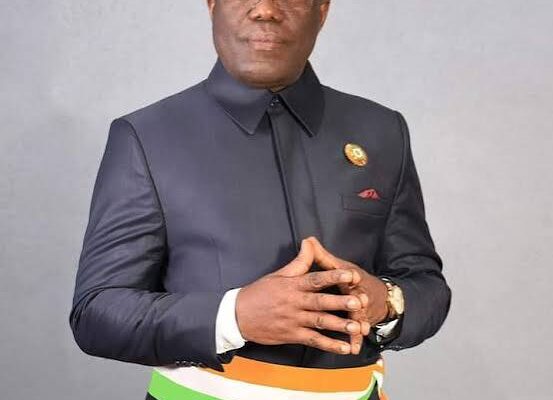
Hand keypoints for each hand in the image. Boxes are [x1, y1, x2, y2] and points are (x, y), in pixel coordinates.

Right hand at [235, 238, 369, 354]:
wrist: (237, 316)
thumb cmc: (260, 293)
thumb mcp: (278, 274)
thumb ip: (299, 262)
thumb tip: (309, 242)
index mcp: (293, 285)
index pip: (315, 279)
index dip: (333, 277)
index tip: (350, 275)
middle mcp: (295, 302)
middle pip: (321, 302)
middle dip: (341, 302)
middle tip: (358, 301)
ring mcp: (294, 320)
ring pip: (320, 322)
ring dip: (339, 325)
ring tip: (357, 326)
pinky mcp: (292, 335)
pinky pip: (313, 341)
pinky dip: (329, 345)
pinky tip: (344, 347)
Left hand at [307, 236, 388, 353]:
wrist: (379, 296)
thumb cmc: (354, 280)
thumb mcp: (340, 266)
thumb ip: (322, 256)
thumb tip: (307, 240)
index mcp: (350, 279)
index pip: (350, 275)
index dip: (349, 275)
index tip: (353, 276)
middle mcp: (357, 294)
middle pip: (356, 297)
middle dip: (357, 301)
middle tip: (357, 304)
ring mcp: (360, 310)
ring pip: (359, 316)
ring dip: (358, 323)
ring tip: (358, 330)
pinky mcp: (360, 323)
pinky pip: (357, 334)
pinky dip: (355, 341)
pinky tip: (351, 350)